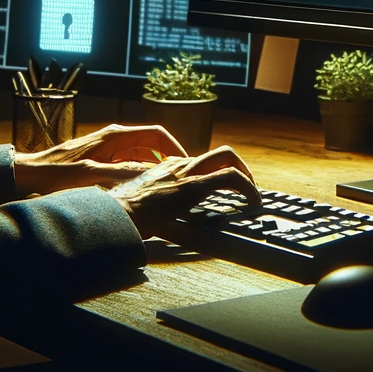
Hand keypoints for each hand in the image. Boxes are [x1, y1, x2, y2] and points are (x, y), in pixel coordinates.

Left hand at [13, 124, 187, 198]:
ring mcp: (108, 150)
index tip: (186, 164)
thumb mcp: (91, 175)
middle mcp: (114, 139)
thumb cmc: (56, 173)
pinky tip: (142, 190)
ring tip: (166, 186)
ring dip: (154, 168)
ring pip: (141, 156)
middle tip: (181, 179)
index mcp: (115, 136)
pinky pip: (128, 165)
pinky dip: (140, 174)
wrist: (29, 174)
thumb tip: (152, 174)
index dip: (174, 147)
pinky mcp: (101, 161)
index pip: (156, 134)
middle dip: (168, 159)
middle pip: (151, 145)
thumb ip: (122, 173)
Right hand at [108, 145, 260, 238]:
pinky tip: (252, 201)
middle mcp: (180, 165)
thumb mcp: (143, 203)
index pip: (201, 161)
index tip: (225, 186)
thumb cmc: (126, 213)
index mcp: (169, 168)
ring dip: (245, 174)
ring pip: (226, 156)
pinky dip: (246, 187)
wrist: (118, 213)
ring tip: (253, 194)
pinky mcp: (194, 185)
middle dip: (239, 165)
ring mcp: (188, 173)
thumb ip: (156, 203)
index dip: (217, 172)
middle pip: (219, 153)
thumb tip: (161, 219)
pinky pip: (229, 177)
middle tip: (247, 186)